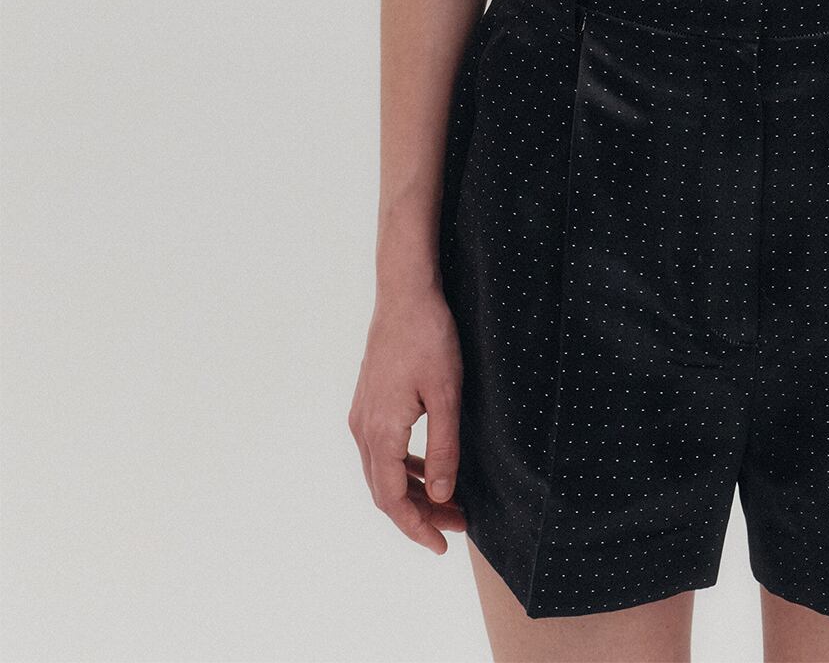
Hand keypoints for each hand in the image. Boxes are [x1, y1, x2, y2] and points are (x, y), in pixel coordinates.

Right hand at [348, 282, 468, 552]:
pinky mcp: (368, 402)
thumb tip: (444, 495)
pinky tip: (430, 468)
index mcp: (381, 432)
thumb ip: (444, 448)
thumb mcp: (447, 394)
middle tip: (457, 526)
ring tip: (449, 503)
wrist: (404, 293)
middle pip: (386, 491)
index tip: (443, 545)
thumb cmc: (429, 338)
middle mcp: (363, 429)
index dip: (417, 528)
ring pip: (383, 472)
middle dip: (420, 515)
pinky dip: (405, 468)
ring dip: (414, 492)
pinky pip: (382, 450)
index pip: (393, 500)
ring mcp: (362, 415)